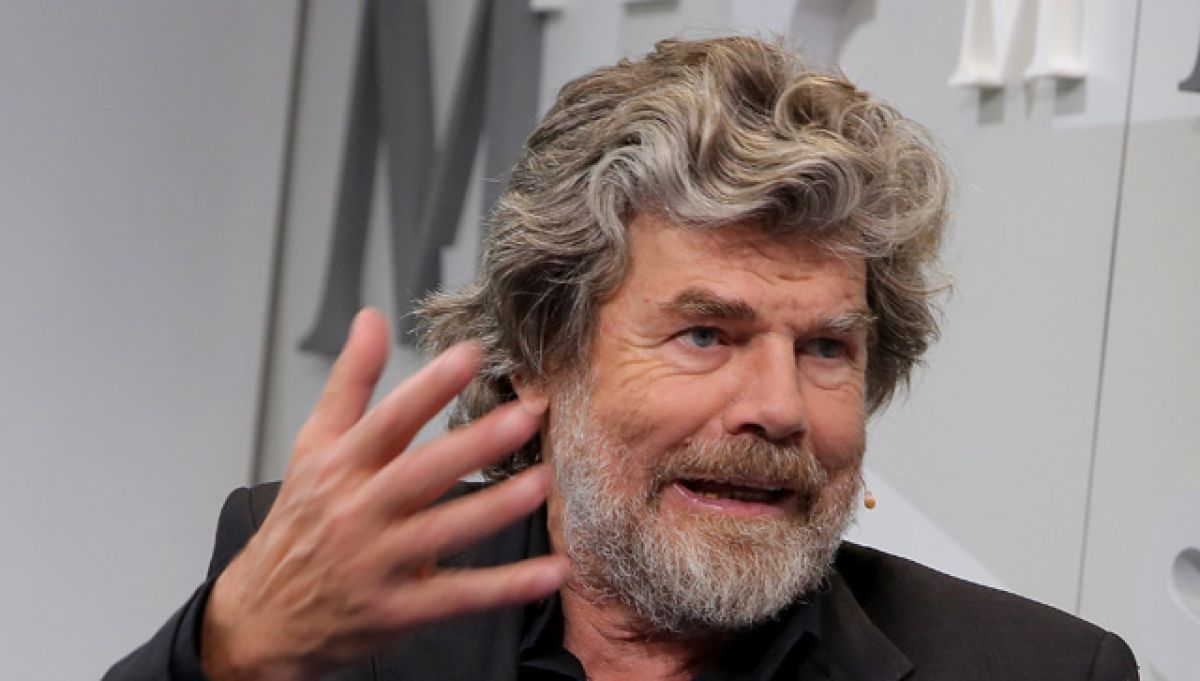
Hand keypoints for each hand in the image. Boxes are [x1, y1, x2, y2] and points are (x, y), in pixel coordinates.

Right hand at [200, 308, 566, 680]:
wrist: (265, 617)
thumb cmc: (301, 524)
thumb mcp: (313, 447)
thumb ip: (350, 382)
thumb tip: (371, 318)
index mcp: (340, 468)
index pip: (387, 421)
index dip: (428, 386)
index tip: (471, 355)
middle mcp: (358, 512)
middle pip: (419, 473)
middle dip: (473, 443)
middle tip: (524, 416)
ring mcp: (378, 564)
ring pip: (443, 532)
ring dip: (495, 508)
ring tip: (541, 481)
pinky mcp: (399, 610)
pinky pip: (460, 596)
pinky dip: (506, 586)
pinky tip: (551, 570)